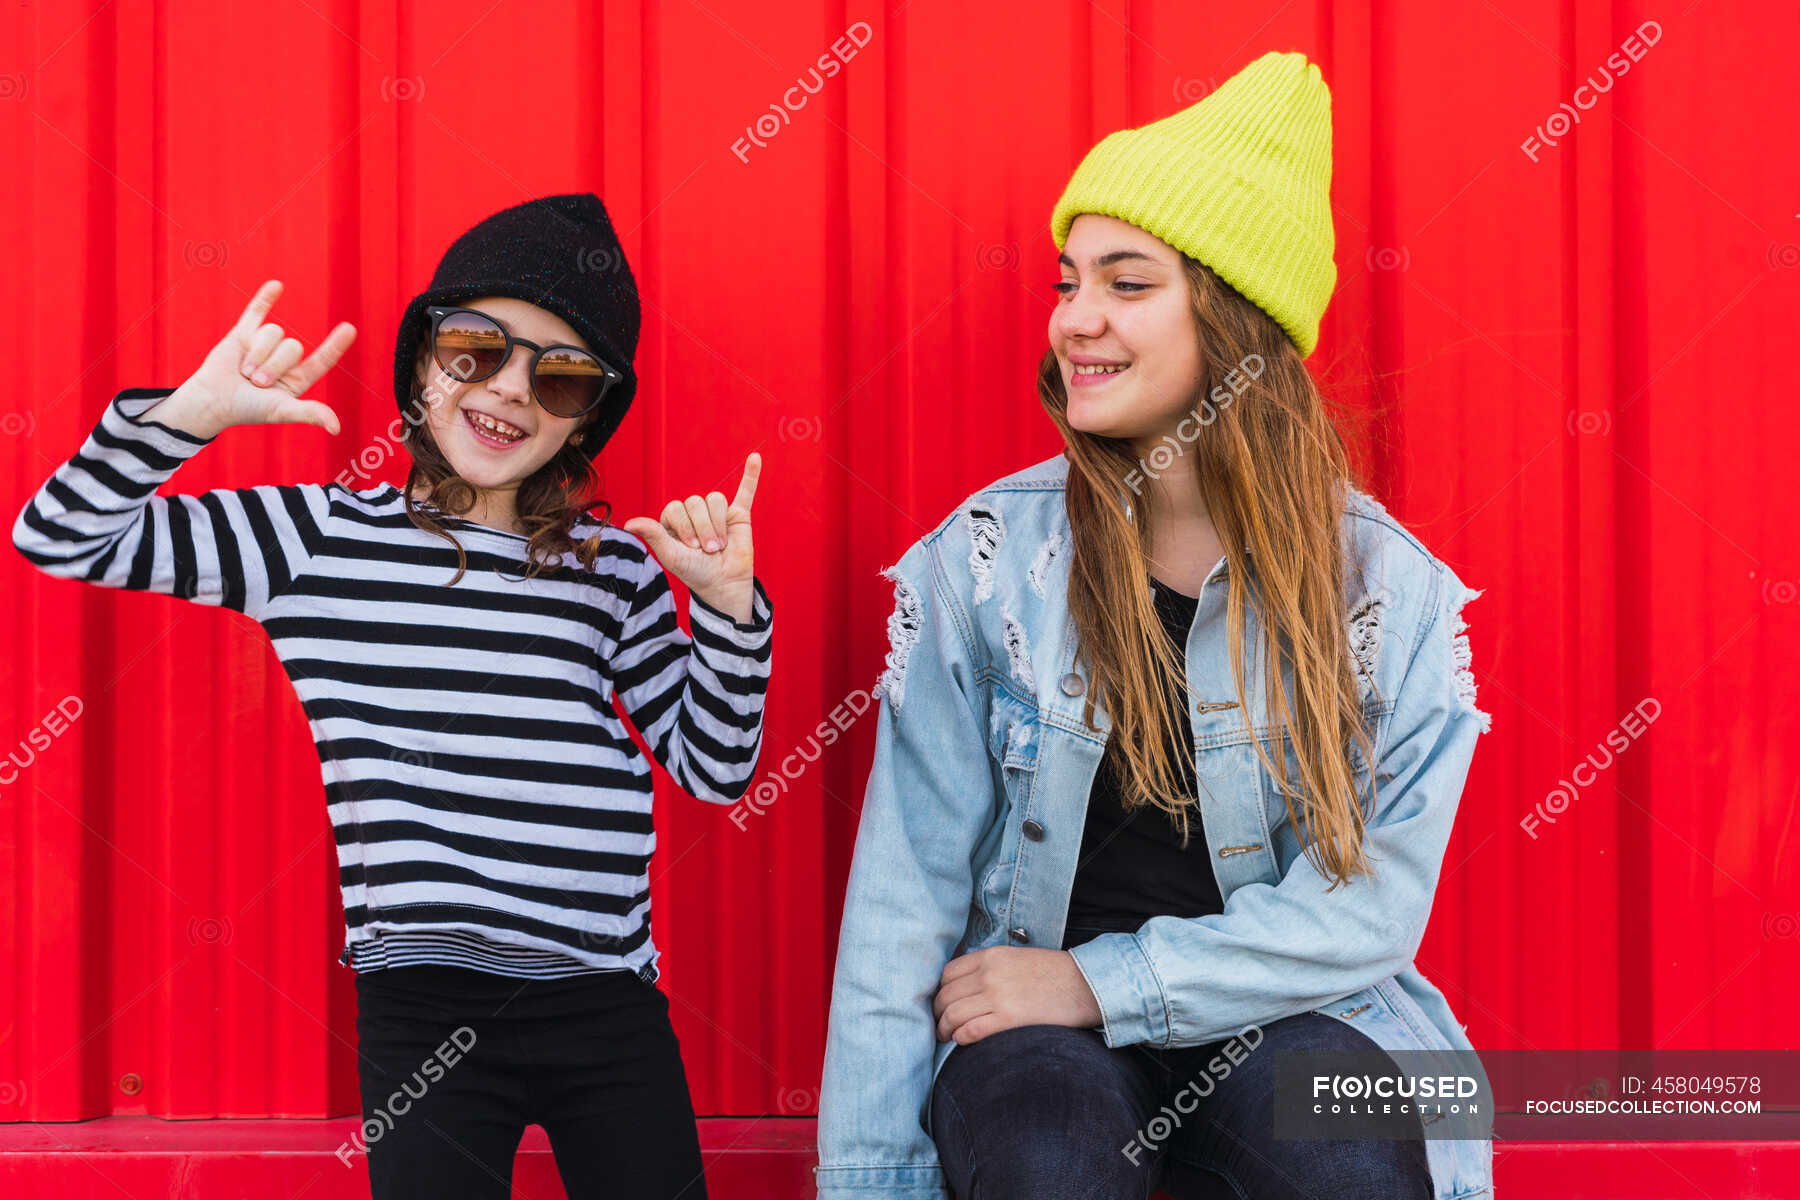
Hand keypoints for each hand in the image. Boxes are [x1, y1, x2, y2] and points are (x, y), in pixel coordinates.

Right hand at [166, 279, 355, 438]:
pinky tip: (277, 285)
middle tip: (256, 381)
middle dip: (271, 364)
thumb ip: (310, 414)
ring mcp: (265, 344)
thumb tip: (336, 428)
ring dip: (257, 353)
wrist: (212, 399)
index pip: (322, 359)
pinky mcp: (244, 332)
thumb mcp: (281, 411)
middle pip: (292, 346)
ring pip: (274, 331)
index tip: (350, 328)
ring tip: (244, 371)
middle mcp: (284, 360)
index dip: (335, 345)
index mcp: (298, 379)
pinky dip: (265, 298)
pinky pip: (257, 311)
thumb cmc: (248, 409)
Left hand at [623, 453, 761, 621]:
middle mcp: (695, 514)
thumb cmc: (695, 572)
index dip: (684, 526)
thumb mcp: (671, 555)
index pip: (676, 507)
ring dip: (718, 524)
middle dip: (703, 528)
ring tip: (721, 545)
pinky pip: (745, 491)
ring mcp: (717, 513)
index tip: (691, 548)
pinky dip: (751, 475)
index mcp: (674, 520)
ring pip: (716, 500)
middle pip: (696, 502)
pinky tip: (755, 458)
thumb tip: (627, 523)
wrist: (723, 584)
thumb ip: (653, 535)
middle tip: (709, 550)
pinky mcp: (739, 515)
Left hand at [932, 947, 1103, 1044]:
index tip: (943, 1003)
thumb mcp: (1016, 958)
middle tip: (939, 1025)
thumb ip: (990, 968)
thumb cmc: (1053, 973)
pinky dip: (961, 1037)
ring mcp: (998, 996)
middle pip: (946, 995)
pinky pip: (971, 1030)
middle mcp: (989, 974)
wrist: (1085, 985)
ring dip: (944, 1028)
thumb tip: (968, 987)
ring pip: (953, 1014)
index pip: (948, 973)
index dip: (941, 991)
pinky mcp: (1009, 1018)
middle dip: (938, 1013)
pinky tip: (961, 1041)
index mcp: (990, 956)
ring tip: (945, 1037)